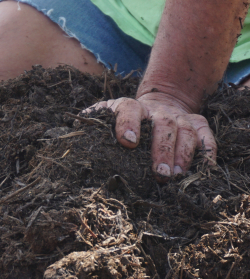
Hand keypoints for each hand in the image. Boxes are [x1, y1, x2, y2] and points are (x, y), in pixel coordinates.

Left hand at [87, 92, 215, 178]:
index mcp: (130, 107)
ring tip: (177, 176)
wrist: (160, 102)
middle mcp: (158, 111)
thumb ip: (91, 121)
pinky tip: (203, 168)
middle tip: (159, 174)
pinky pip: (206, 136)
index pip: (129, 110)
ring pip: (186, 133)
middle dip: (162, 150)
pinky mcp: (196, 124)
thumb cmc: (124, 119)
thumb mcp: (105, 116)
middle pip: (163, 126)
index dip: (128, 124)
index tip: (128, 142)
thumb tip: (70, 129)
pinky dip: (207, 151)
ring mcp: (180, 117)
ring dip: (183, 155)